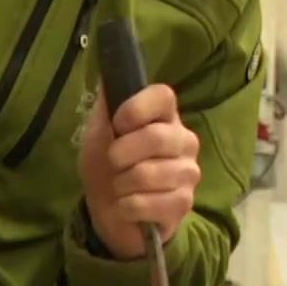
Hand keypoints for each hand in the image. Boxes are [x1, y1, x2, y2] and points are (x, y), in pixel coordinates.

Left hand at [79, 83, 200, 258]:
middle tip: (113, 163)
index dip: (135, 109)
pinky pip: (149, 202)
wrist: (110, 211)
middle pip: (156, 137)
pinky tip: (129, 206)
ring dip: (121, 184)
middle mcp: (184, 140)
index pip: (163, 96)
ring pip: (149, 173)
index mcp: (165, 117)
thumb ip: (107, 106)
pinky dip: (128, 207)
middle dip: (120, 154)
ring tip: (122, 187)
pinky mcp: (184, 203)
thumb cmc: (106, 167)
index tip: (118, 125)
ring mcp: (188, 173)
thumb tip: (109, 74)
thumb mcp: (98, 134)